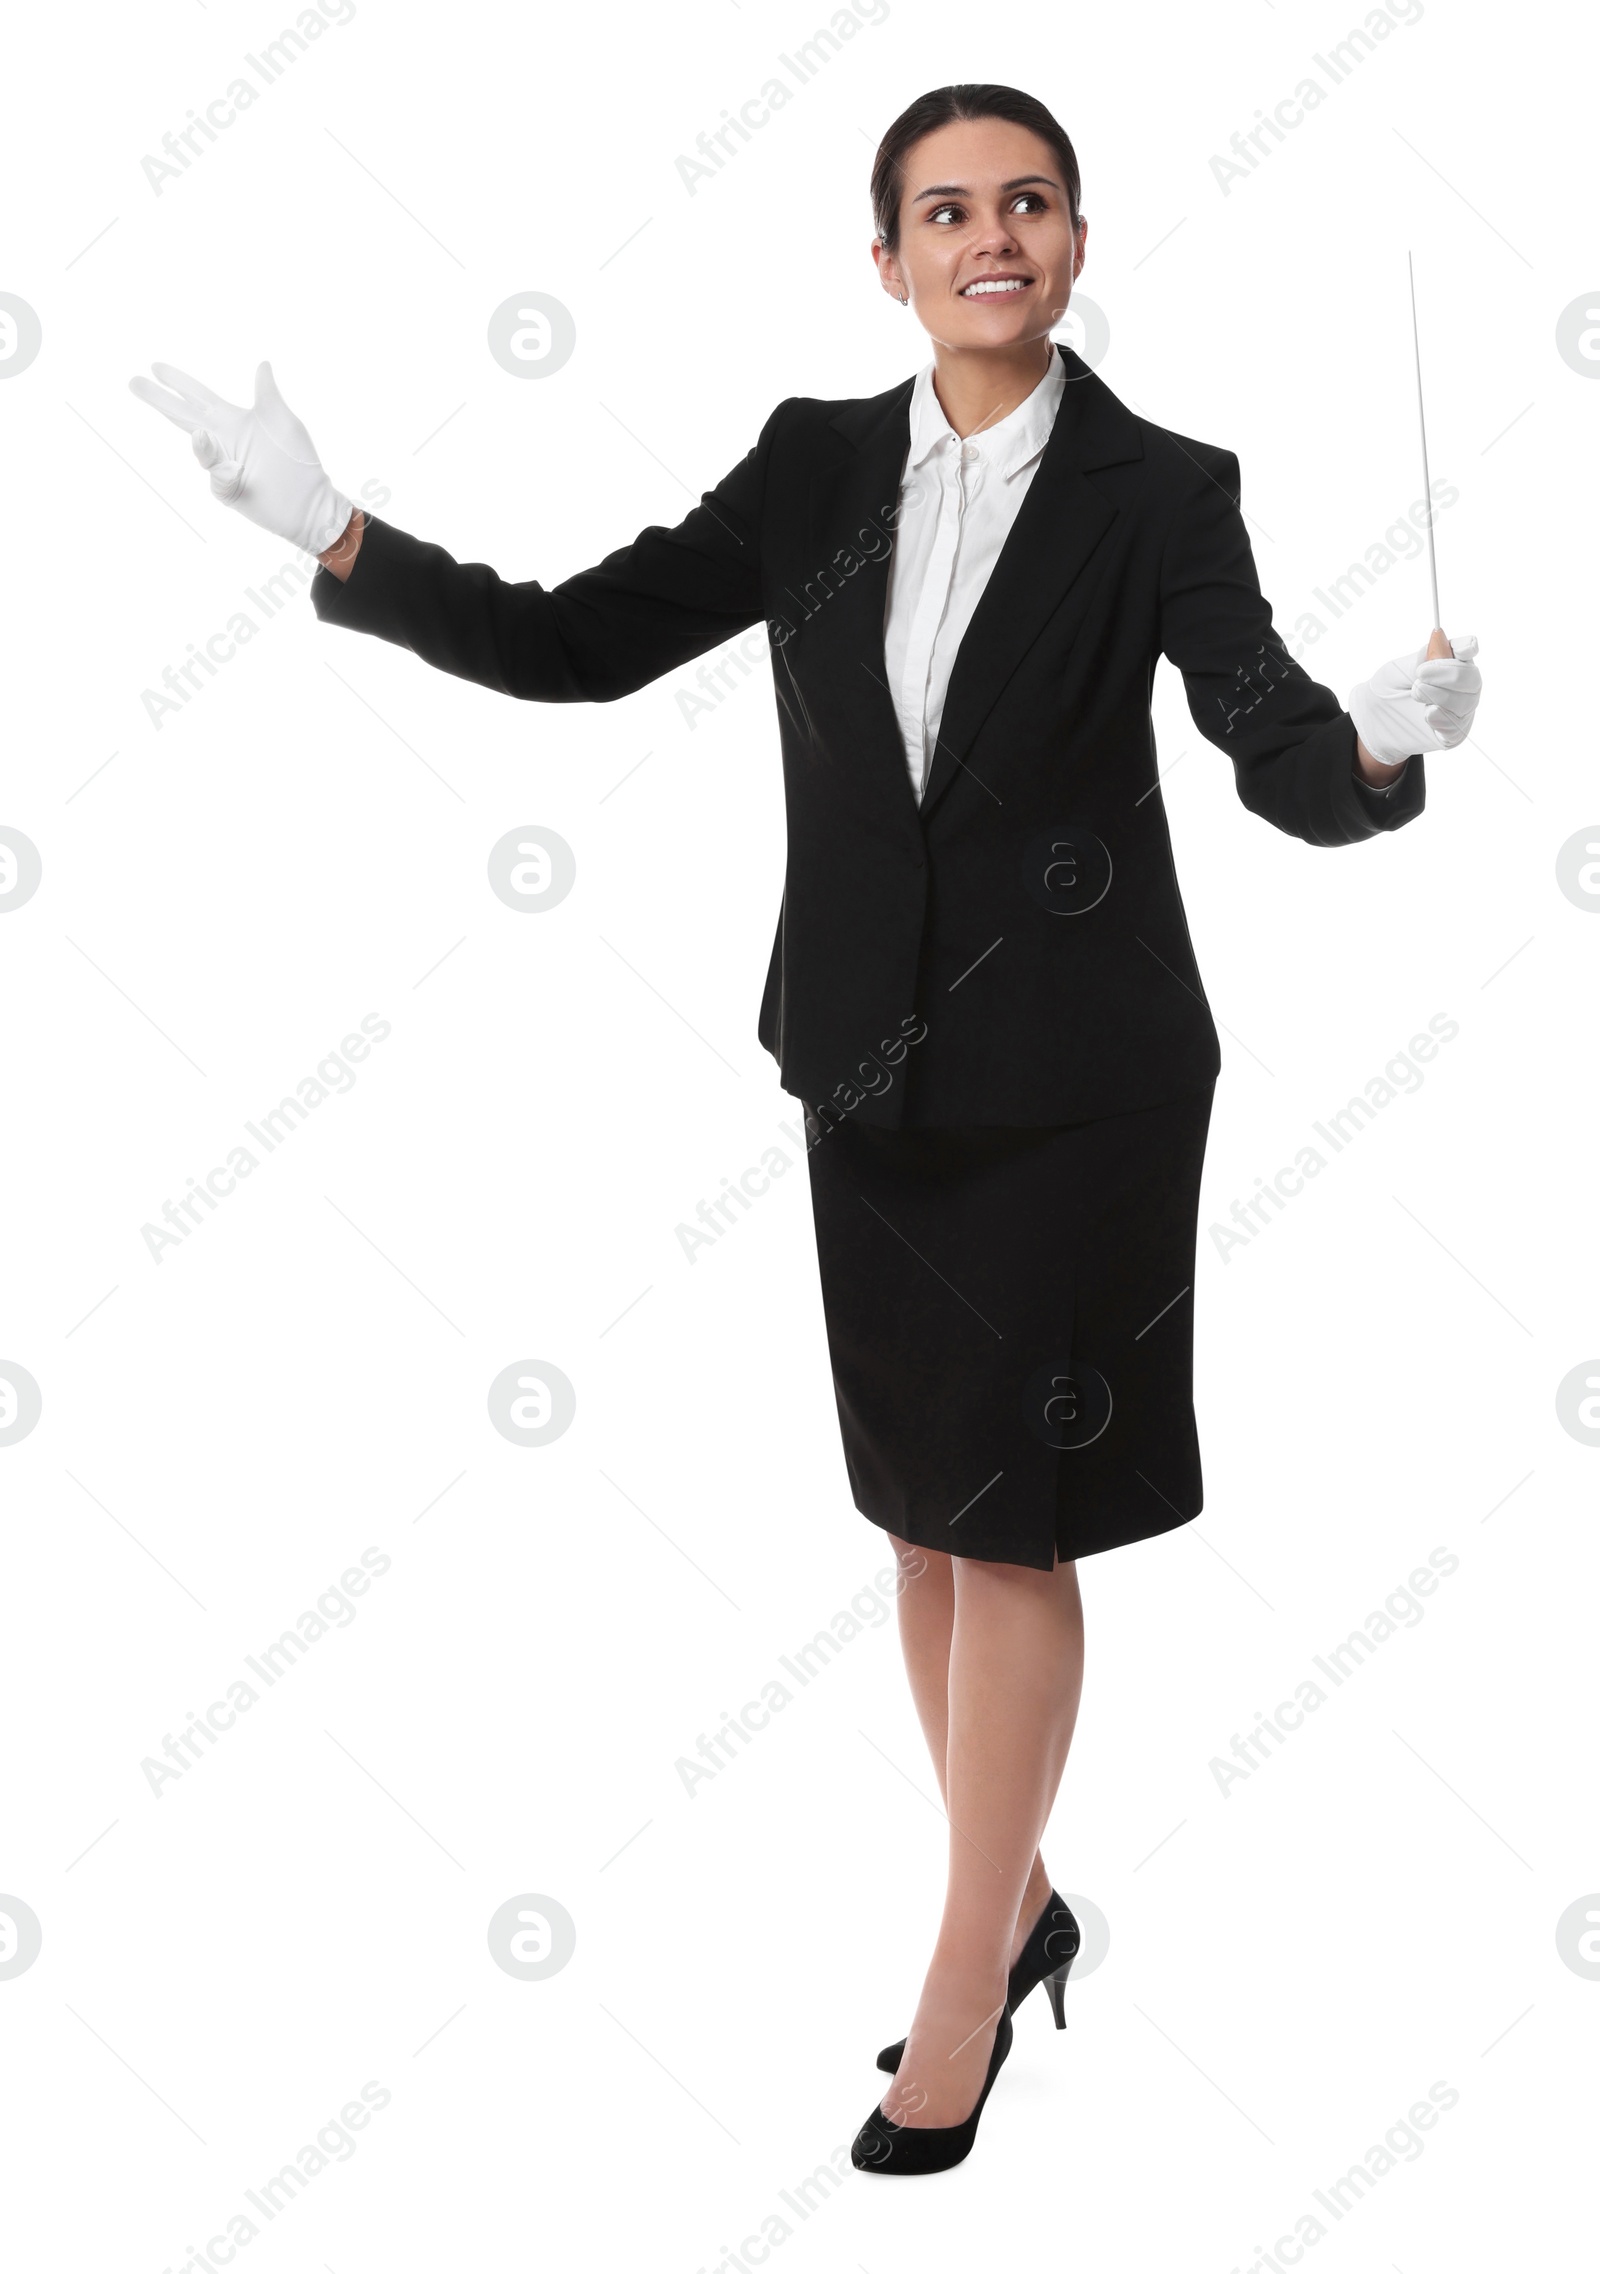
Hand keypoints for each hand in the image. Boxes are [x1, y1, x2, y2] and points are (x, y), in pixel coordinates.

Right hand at [128, 360, 354, 557]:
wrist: (312, 503)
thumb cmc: (300, 462)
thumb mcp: (283, 420)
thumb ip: (267, 394)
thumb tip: (263, 364)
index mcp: (233, 420)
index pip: (198, 397)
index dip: (178, 382)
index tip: (155, 365)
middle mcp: (223, 441)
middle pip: (184, 417)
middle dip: (159, 400)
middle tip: (132, 381)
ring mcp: (223, 467)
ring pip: (200, 451)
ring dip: (200, 445)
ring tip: (201, 434)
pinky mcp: (229, 491)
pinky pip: (217, 479)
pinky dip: (225, 473)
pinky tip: (239, 471)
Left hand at [1347, 631, 1481, 767]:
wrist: (1374, 718)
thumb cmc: (1389, 689)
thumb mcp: (1398, 668)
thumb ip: (1421, 657)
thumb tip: (1439, 635)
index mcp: (1449, 661)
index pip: (1468, 649)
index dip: (1467, 648)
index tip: (1460, 650)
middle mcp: (1460, 684)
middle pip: (1472, 678)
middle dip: (1447, 675)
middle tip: (1420, 676)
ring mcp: (1459, 709)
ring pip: (1466, 702)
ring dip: (1439, 697)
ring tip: (1416, 694)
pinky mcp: (1452, 732)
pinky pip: (1458, 727)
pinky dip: (1442, 719)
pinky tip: (1428, 715)